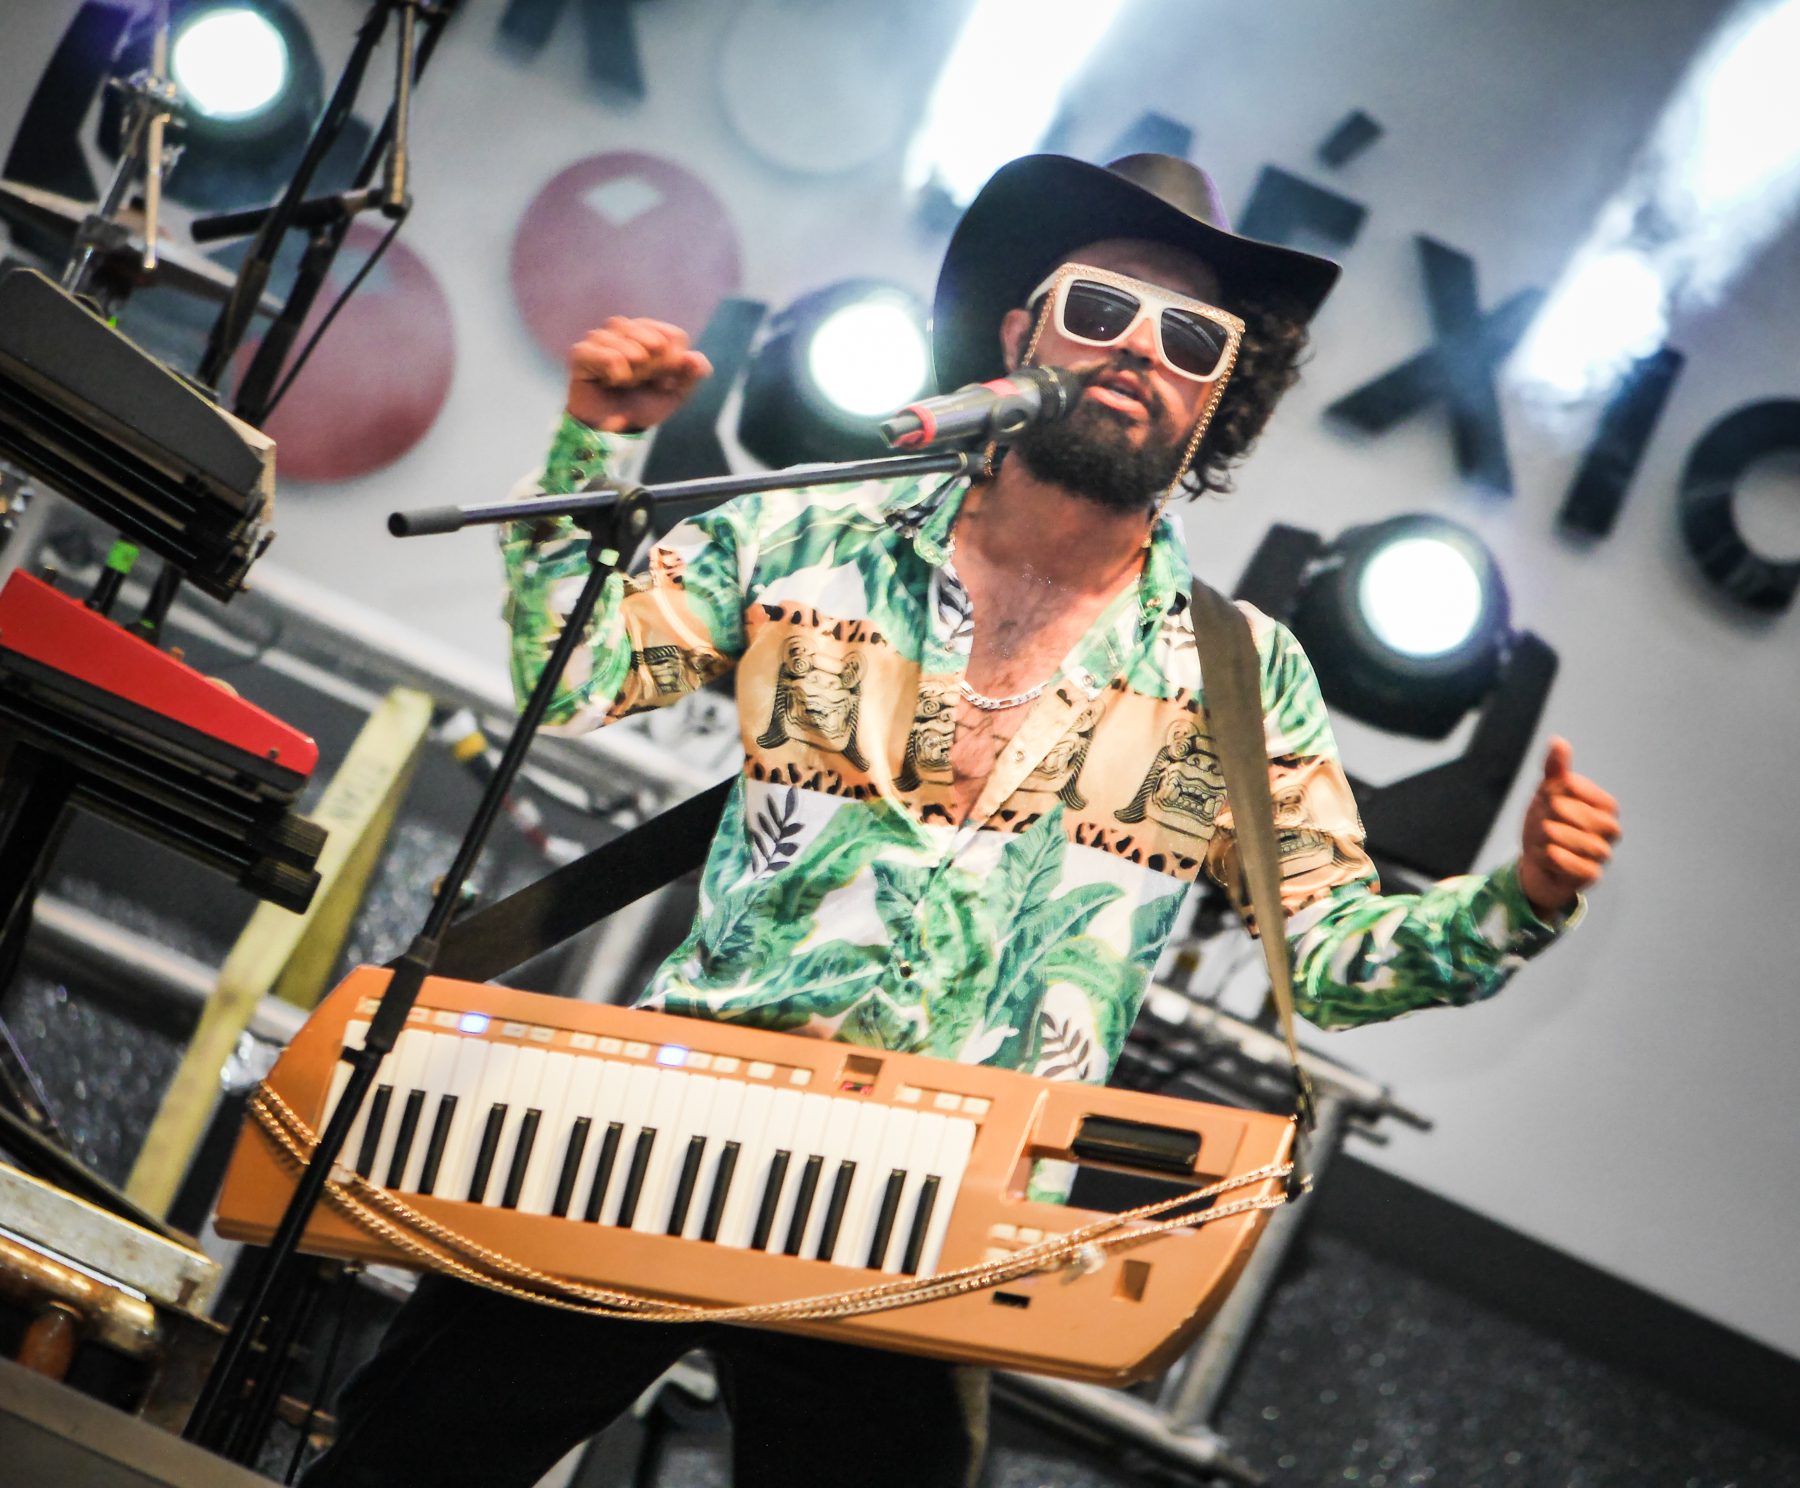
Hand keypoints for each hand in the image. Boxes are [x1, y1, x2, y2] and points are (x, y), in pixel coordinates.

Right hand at [566, 317, 711, 432]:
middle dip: (654, 364)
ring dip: (634, 366)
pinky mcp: (581, 353)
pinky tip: (612, 381)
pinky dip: (615, 369)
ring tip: (627, 382)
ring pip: (625, 337)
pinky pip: (605, 353)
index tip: (664, 381)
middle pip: (650, 333)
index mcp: (649, 335)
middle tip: (644, 381)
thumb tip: (696, 358)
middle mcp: (625, 331)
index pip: (673, 335)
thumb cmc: (642, 407)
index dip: (673, 361)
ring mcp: (601, 339)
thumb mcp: (674, 395)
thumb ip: (691, 376)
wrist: (612, 430)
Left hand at [1518, 737, 1619, 917]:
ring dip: (1553, 838)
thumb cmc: (1547, 823)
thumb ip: (1555, 770)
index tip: (1546, 797)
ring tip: (1542, 836)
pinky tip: (1547, 853)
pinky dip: (1561, 860)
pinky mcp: (1592, 876)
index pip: (1581, 790)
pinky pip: (1581, 868)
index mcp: (1604, 806)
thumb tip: (1559, 741)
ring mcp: (1602, 854)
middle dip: (1553, 817)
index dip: (1558, 792)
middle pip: (1581, 817)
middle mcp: (1610, 830)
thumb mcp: (1547, 795)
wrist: (1536, 863)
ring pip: (1583, 843)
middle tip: (1542, 819)